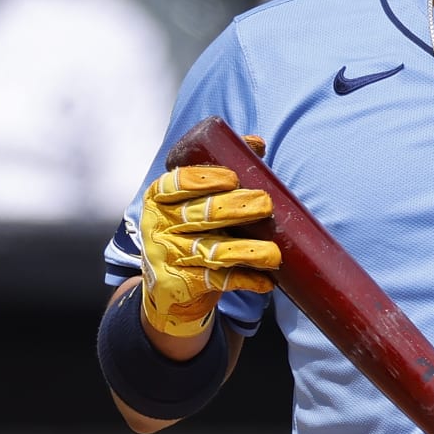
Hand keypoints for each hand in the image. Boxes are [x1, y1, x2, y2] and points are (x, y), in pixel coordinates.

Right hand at [138, 151, 278, 341]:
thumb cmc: (189, 235)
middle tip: (265, 204)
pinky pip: (218, 280)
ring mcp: (169, 256)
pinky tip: (265, 280)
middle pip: (199, 215)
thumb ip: (220, 174)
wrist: (170, 289)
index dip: (203, 180)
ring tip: (274, 253)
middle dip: (235, 209)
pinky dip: (244, 280)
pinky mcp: (183, 284)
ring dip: (246, 251)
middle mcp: (159, 226)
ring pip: (212, 251)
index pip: (175, 184)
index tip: (232, 178)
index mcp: (160, 199)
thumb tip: (255, 144)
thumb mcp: (193, 203)